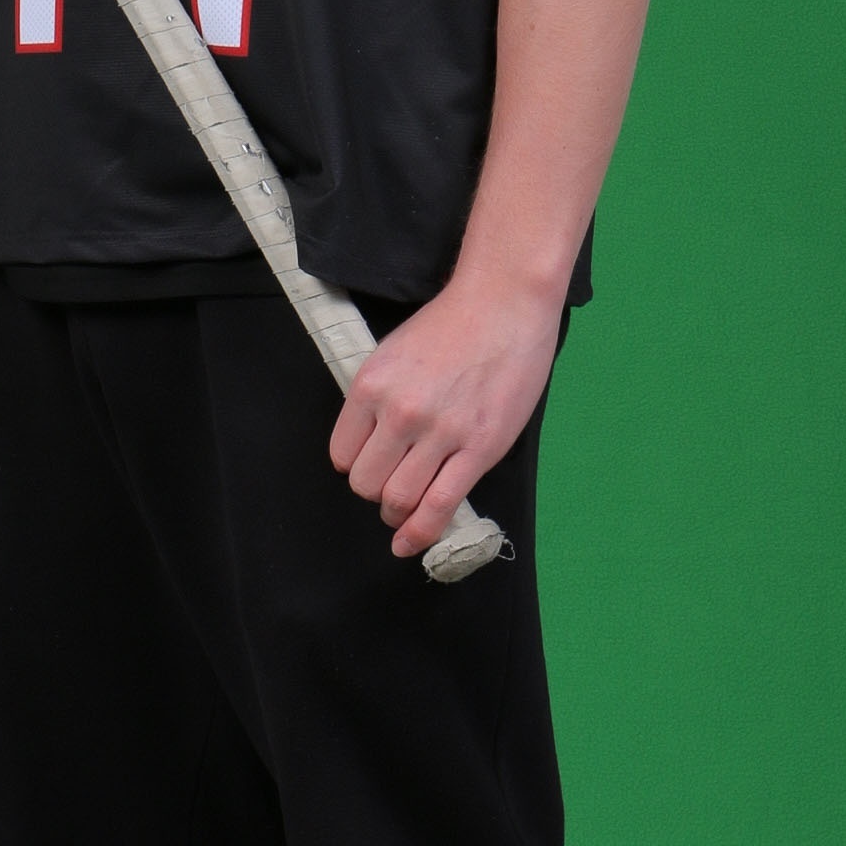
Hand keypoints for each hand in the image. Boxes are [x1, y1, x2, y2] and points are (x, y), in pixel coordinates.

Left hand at [329, 275, 561, 559]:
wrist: (504, 303)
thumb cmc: (452, 324)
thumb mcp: (393, 352)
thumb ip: (377, 398)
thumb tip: (371, 443)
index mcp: (371, 385)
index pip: (342, 455)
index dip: (355, 466)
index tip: (370, 465)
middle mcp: (400, 412)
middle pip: (366, 484)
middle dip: (375, 492)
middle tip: (390, 485)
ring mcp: (440, 433)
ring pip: (398, 500)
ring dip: (396, 514)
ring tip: (402, 513)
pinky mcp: (478, 449)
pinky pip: (440, 506)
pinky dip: (421, 533)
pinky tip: (411, 543)